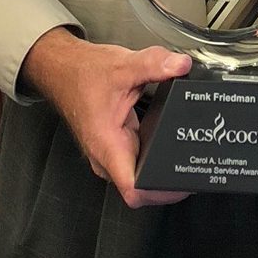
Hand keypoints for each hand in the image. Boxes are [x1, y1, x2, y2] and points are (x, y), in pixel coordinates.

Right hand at [19, 27, 192, 207]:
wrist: (63, 69)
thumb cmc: (82, 73)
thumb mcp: (122, 65)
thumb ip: (154, 64)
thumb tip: (180, 65)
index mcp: (107, 145)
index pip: (134, 190)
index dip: (161, 193)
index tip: (182, 185)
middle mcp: (107, 156)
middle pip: (142, 188)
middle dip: (169, 182)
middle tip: (194, 168)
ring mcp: (111, 153)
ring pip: (140, 176)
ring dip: (161, 171)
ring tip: (186, 159)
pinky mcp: (116, 144)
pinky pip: (139, 160)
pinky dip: (155, 155)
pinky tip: (169, 144)